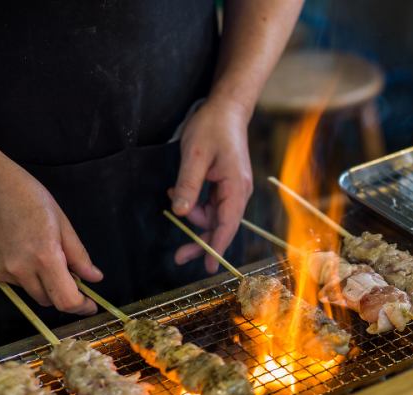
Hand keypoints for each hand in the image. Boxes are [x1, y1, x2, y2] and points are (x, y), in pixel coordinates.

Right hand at [0, 148, 102, 314]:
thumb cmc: (32, 199)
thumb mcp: (64, 225)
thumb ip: (80, 257)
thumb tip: (94, 278)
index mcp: (45, 257)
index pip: (66, 299)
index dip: (82, 307)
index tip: (91, 305)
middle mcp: (22, 269)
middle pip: (51, 301)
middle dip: (67, 296)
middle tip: (76, 280)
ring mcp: (4, 271)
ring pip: (35, 294)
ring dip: (48, 287)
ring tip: (51, 260)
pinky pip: (19, 284)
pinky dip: (31, 278)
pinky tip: (31, 256)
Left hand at [170, 98, 252, 272]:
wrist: (225, 108)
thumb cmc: (212, 127)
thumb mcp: (195, 155)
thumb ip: (189, 185)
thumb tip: (182, 214)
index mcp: (236, 187)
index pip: (227, 224)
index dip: (217, 247)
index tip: (209, 267)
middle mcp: (238, 192)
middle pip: (221, 226)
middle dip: (200, 240)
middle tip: (178, 256)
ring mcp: (233, 189)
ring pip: (213, 216)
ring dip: (193, 215)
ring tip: (173, 195)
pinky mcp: (225, 185)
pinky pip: (210, 204)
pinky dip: (195, 204)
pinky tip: (178, 192)